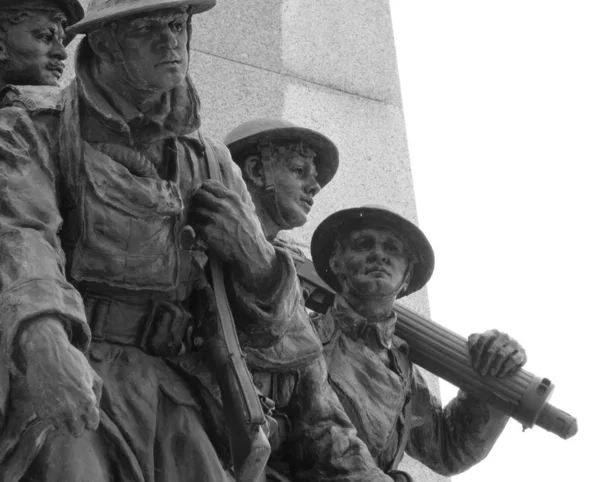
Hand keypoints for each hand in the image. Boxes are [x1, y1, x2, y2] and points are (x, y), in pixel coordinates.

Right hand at [19, 317, 101, 436]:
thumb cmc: (73, 363)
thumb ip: (97, 394)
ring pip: (63, 431)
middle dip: (79, 423)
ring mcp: (55, 413)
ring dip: (65, 422)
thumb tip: (95, 409)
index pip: (92, 425)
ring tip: (64, 407)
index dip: (90, 419)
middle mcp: (72, 411)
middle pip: (77, 432)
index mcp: (87, 402)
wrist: (47, 355)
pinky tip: (54, 403)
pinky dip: (53, 418)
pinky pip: (50, 424)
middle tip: (76, 410)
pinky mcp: (41, 412)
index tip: (87, 412)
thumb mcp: (93, 375)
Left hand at [190, 180, 276, 284]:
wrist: (252, 252)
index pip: (209, 184)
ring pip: (194, 209)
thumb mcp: (247, 210)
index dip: (203, 189)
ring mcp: (213, 218)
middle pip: (198, 194)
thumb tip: (221, 193)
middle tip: (198, 207)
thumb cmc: (251, 232)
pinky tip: (201, 231)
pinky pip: (193, 224)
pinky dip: (195, 227)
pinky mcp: (207, 231)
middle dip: (196, 200)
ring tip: (200, 220)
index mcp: (232, 198)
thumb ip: (233, 201)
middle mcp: (222, 205)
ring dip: (195, 215)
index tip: (203, 196)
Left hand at [468, 329, 526, 377]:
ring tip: (490, 374)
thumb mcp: (479, 344)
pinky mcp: (522, 353)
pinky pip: (513, 360)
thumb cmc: (488, 350)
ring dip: (494, 366)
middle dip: (485, 363)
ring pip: (502, 355)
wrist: (508, 358)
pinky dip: (505, 368)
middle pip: (491, 350)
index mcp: (493, 332)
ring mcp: (514, 343)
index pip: (482, 340)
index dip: (476, 352)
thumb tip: (471, 345)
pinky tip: (500, 374)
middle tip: (481, 372)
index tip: (473, 364)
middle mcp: (504, 336)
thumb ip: (473, 341)